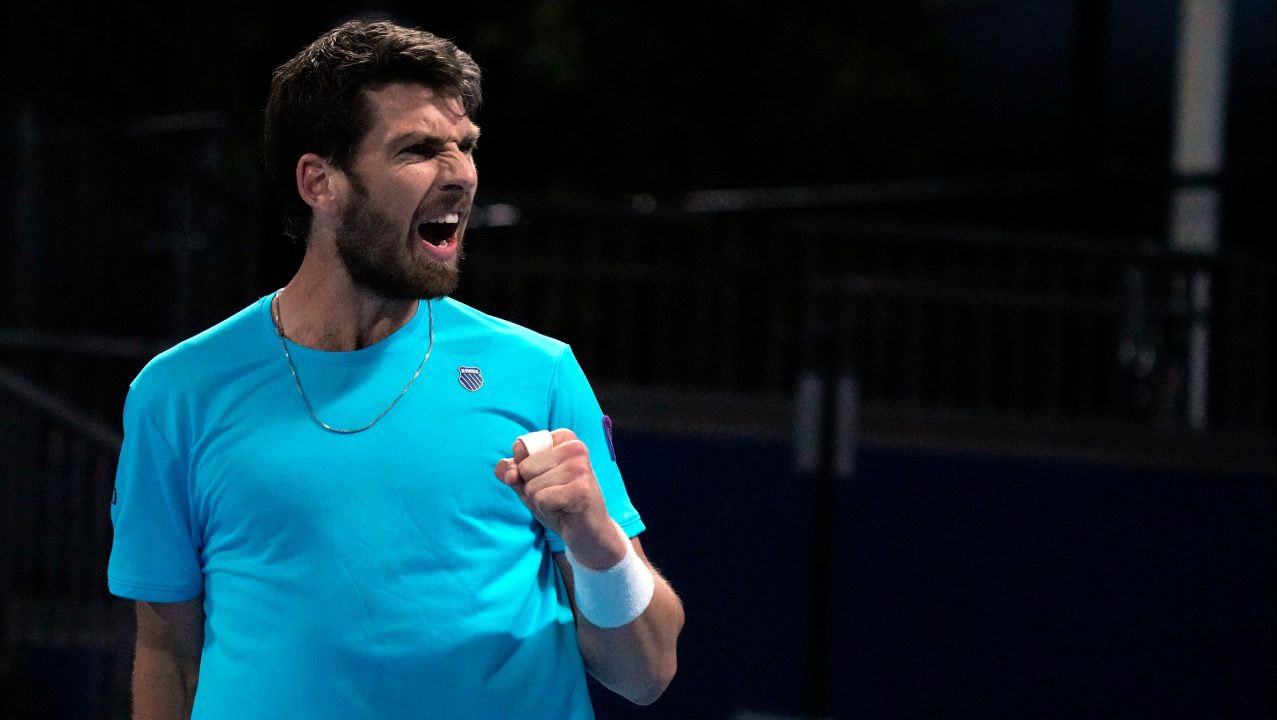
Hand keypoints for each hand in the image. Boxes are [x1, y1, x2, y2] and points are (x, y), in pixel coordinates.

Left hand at [494, 429, 627, 568]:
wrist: (587, 531)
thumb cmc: (558, 502)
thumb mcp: (530, 482)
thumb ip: (513, 471)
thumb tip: (504, 471)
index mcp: (564, 438)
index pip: (521, 448)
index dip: (525, 471)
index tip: (548, 478)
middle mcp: (575, 447)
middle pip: (525, 467)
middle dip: (532, 487)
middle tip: (555, 494)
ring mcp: (580, 467)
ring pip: (532, 485)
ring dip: (540, 501)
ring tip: (560, 502)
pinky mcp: (581, 489)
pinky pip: (541, 499)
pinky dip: (546, 510)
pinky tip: (564, 510)